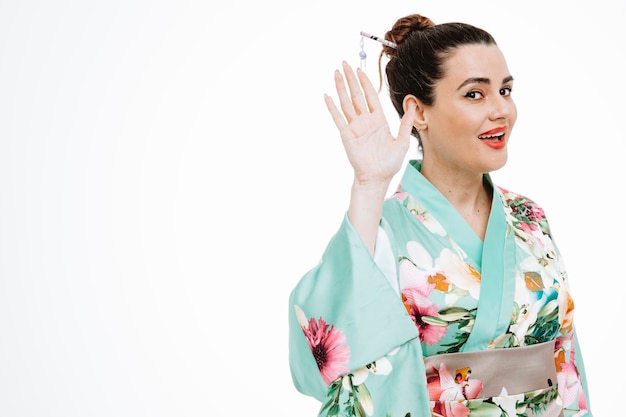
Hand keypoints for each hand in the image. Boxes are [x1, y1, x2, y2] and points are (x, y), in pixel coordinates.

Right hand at [324, 61, 415, 185]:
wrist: (377, 178)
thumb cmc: (389, 163)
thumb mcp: (402, 140)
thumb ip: (406, 122)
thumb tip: (413, 104)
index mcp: (378, 121)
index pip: (370, 96)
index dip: (365, 83)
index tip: (360, 70)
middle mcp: (365, 121)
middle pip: (356, 95)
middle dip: (351, 79)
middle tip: (345, 63)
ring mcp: (354, 127)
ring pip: (346, 103)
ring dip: (341, 87)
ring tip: (336, 73)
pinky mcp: (346, 135)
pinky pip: (338, 118)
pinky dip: (332, 107)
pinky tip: (327, 96)